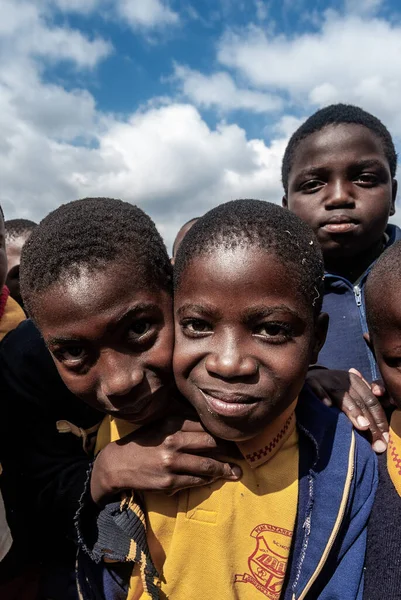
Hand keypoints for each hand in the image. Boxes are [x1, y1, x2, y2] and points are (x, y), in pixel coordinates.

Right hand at [91, 416, 241, 504]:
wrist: (117, 464)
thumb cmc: (143, 442)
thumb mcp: (160, 424)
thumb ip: (183, 421)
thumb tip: (210, 421)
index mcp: (172, 423)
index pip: (206, 425)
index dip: (223, 432)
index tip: (235, 436)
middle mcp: (173, 441)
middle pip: (212, 444)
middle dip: (229, 450)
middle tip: (240, 453)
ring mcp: (172, 462)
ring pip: (208, 465)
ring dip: (225, 469)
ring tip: (236, 471)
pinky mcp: (169, 482)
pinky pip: (197, 481)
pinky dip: (208, 480)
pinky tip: (215, 479)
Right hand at [306, 368, 388, 452]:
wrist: (310, 376)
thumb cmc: (334, 388)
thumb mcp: (352, 389)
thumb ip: (367, 396)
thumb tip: (382, 397)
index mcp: (356, 381)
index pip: (372, 401)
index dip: (380, 420)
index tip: (384, 439)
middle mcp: (343, 379)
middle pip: (361, 402)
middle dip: (371, 423)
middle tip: (376, 443)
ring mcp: (327, 380)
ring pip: (343, 396)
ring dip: (353, 411)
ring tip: (362, 426)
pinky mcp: (311, 381)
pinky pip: (317, 388)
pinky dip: (322, 395)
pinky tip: (327, 405)